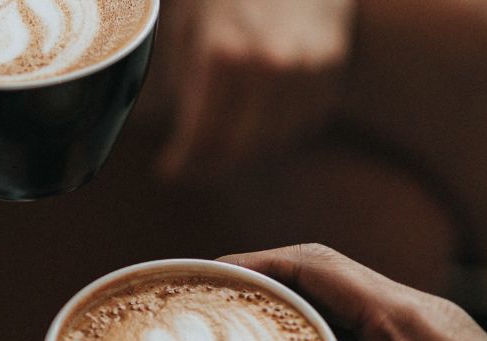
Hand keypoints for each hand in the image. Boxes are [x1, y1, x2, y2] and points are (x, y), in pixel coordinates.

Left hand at [154, 0, 353, 179]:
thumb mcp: (185, 24)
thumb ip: (175, 78)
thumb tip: (158, 130)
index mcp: (222, 54)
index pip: (202, 138)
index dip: (182, 163)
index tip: (168, 171)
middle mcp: (267, 65)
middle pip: (238, 150)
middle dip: (211, 165)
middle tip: (193, 164)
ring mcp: (304, 68)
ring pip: (273, 143)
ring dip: (247, 150)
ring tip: (225, 135)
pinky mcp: (329, 68)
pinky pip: (303, 124)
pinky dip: (281, 129)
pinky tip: (260, 114)